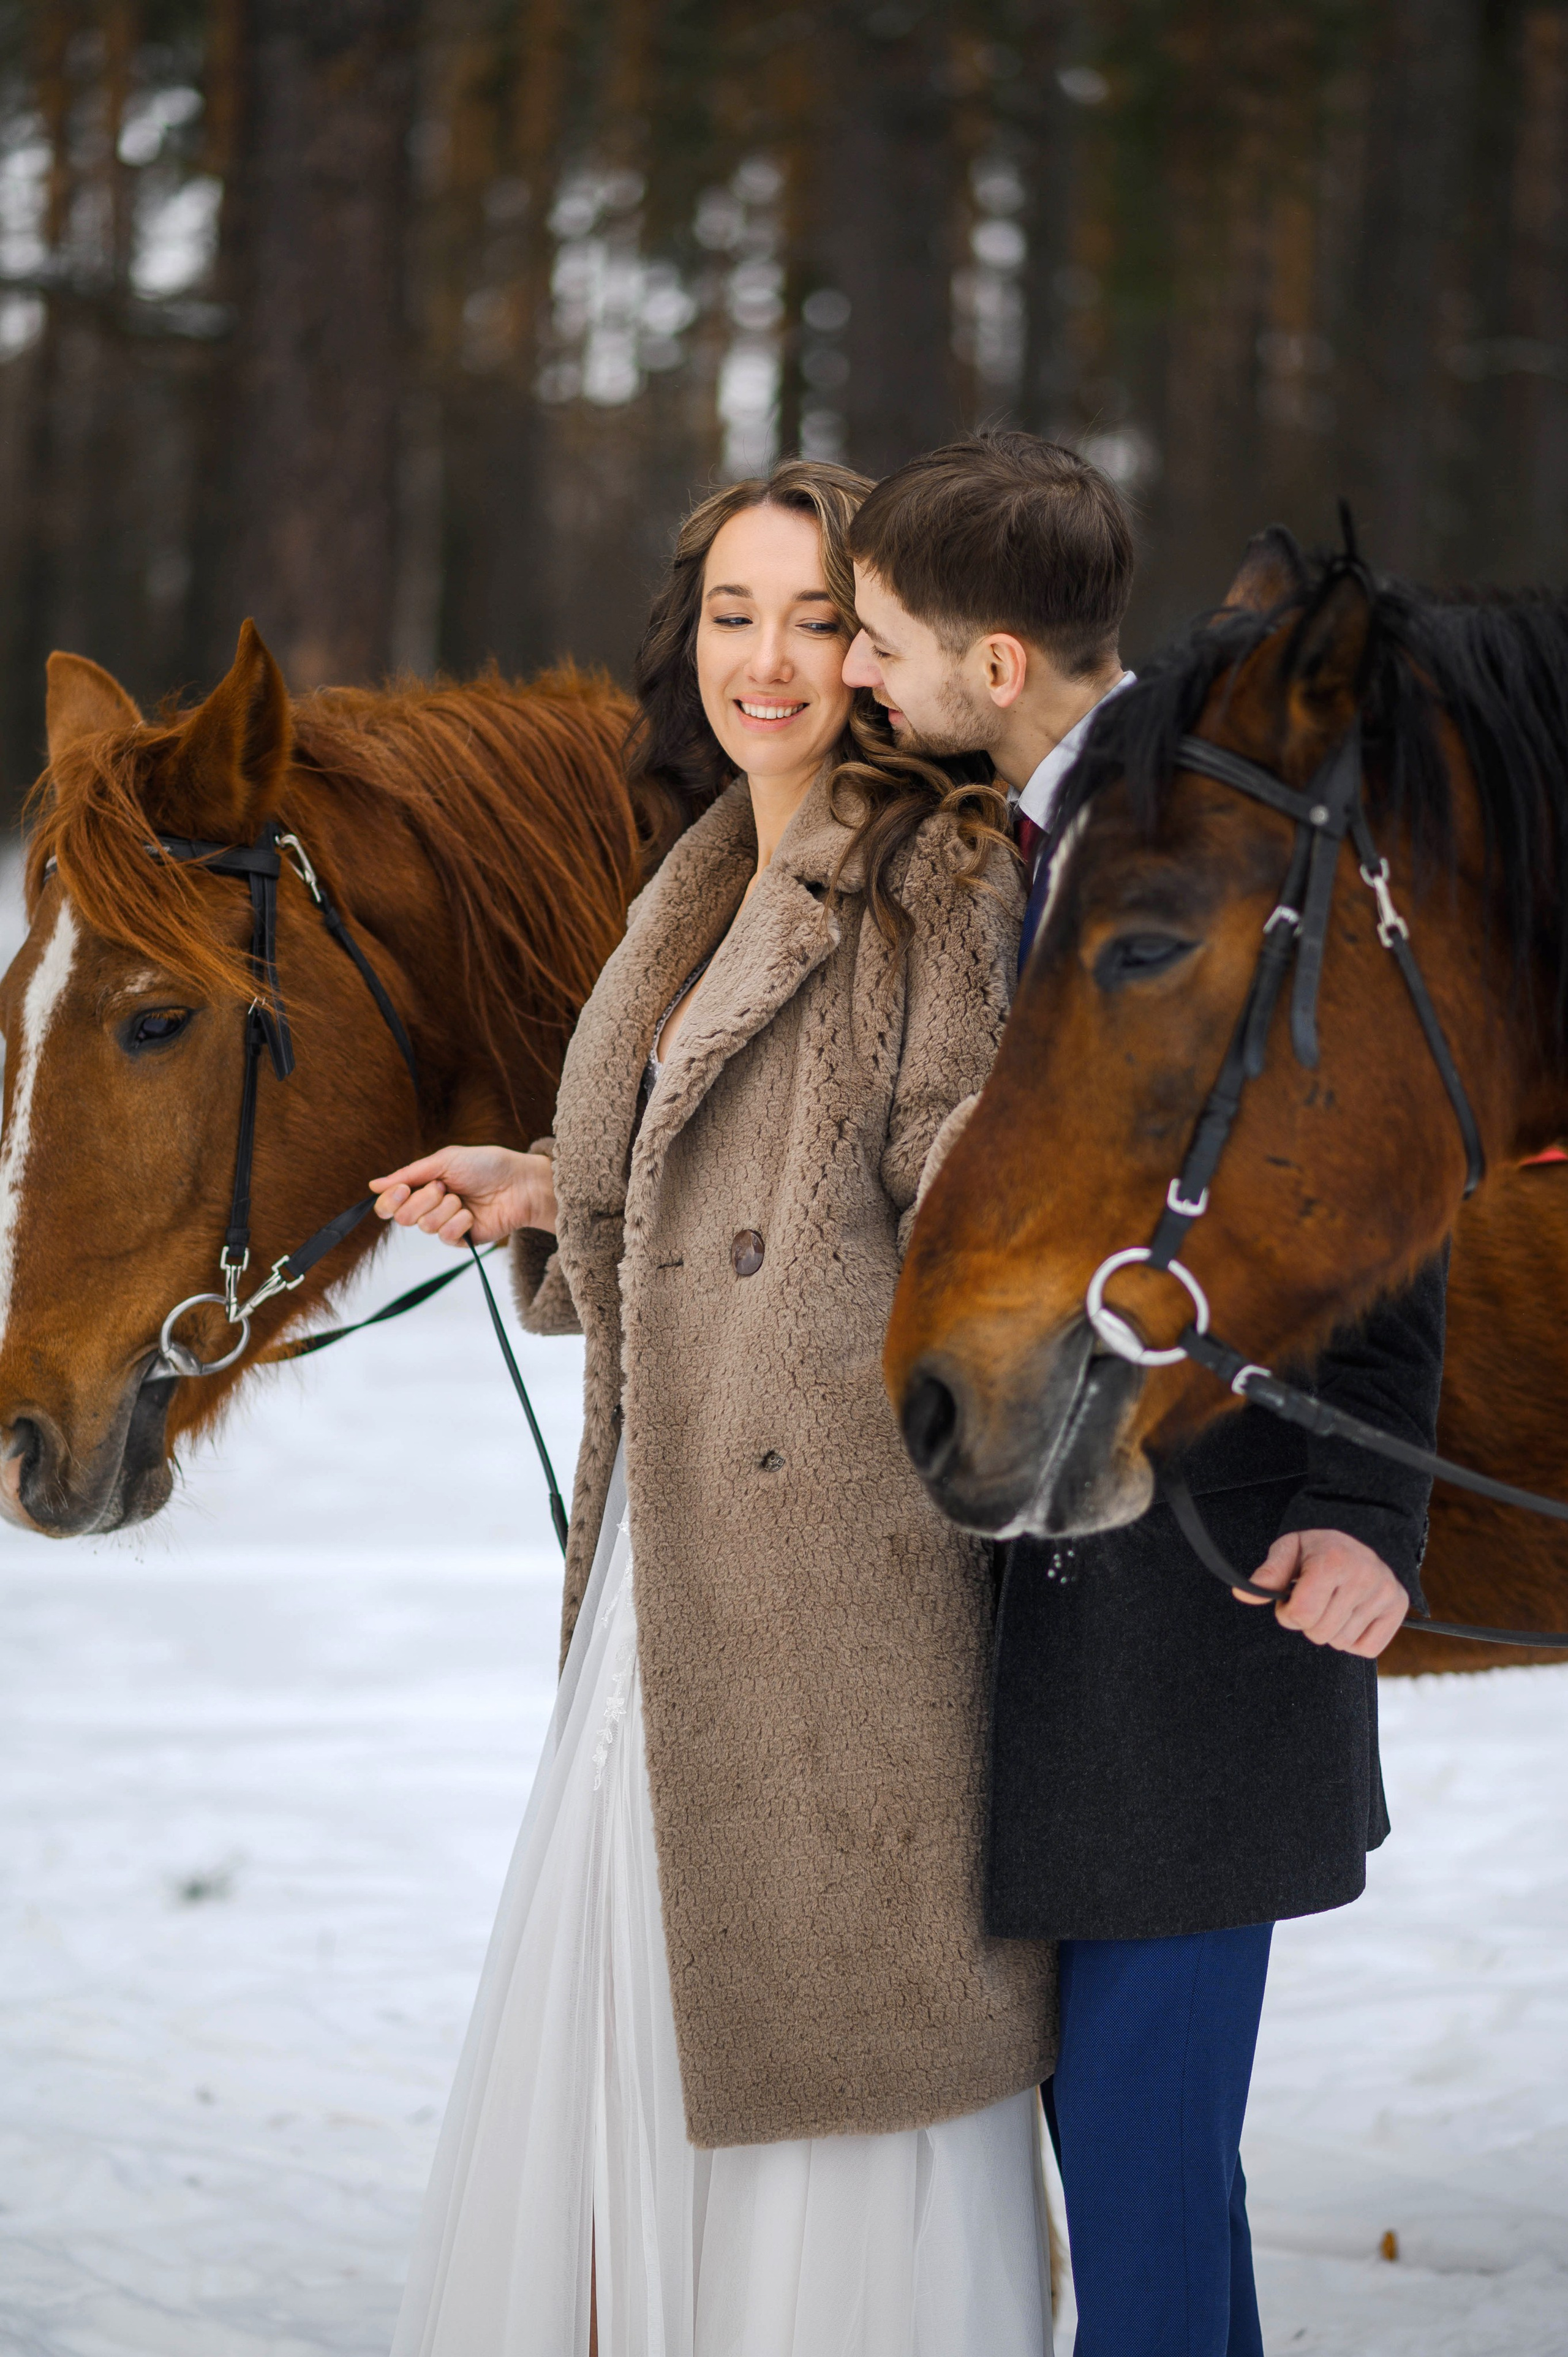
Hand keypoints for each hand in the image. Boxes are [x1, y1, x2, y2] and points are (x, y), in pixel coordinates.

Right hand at [370, 1147, 556, 1246]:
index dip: (390, 1200)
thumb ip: (408, 1174)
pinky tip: (473, 1214)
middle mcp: (429, 1207)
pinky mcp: (461, 1239)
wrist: (519, 1183)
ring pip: (424, 1226)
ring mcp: (445, 1224)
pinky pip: (445, 1236)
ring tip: (464, 1198)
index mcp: (422, 1186)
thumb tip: (373, 1185)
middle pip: (402, 1217)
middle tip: (445, 1187)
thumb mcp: (444, 1161)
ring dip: (446, 1208)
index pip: (389, 1203)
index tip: (404, 1189)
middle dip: (423, 1200)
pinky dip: (459, 1222)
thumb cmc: (486, 1166)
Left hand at [1234, 1528, 1410, 1657]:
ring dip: (1330, 1630)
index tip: (1290, 1600)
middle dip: (1308, 1622)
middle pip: (1319, 1632)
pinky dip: (1353, 1639)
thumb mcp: (1290, 1549)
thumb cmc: (1319, 1548)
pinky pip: (1366, 1649)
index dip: (1287, 1614)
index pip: (1301, 1614)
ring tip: (1334, 1604)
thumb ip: (1268, 1573)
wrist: (1364, 1534)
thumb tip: (1243, 1594)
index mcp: (1333, 1560)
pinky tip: (1351, 1615)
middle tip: (1315, 1600)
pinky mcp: (1398, 1608)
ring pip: (1341, 1642)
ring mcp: (1384, 1593)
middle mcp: (1364, 1577)